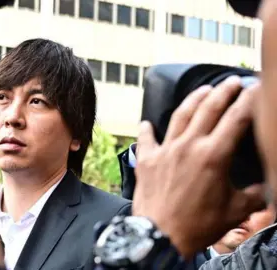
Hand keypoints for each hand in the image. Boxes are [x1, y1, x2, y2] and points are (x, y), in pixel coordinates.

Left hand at [133, 76, 265, 259]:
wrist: (159, 235)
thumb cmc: (197, 225)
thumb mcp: (235, 210)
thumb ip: (256, 194)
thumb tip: (267, 188)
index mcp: (213, 155)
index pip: (236, 118)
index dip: (249, 101)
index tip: (255, 89)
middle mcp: (188, 146)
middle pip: (208, 108)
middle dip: (223, 92)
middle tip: (231, 82)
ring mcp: (165, 150)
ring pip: (180, 116)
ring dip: (192, 100)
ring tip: (202, 90)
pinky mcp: (147, 160)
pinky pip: (146, 139)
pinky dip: (147, 130)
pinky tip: (147, 123)